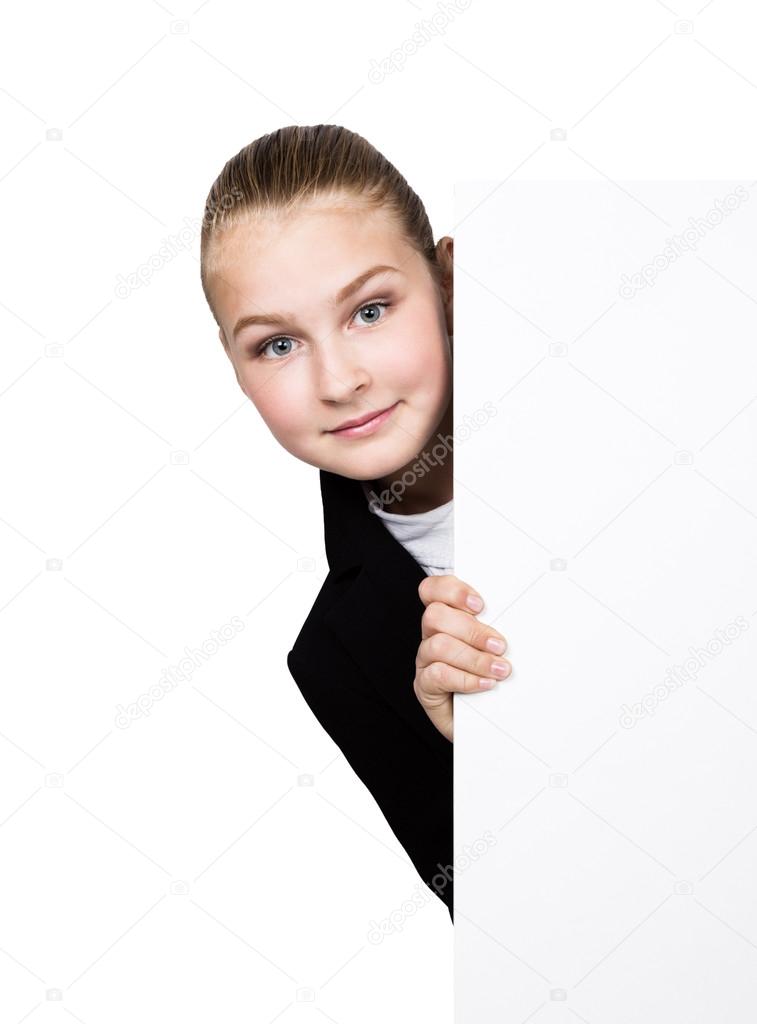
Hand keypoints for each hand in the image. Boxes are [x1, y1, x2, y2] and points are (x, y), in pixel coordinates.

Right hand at [414, 575, 511, 741]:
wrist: (486, 721)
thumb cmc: (493, 680)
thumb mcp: (498, 648)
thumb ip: (498, 628)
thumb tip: (518, 619)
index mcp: (447, 618)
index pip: (433, 590)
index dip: (452, 591)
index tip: (480, 604)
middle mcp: (432, 636)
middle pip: (435, 615)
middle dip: (472, 629)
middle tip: (500, 645)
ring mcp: (426, 661)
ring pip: (438, 645)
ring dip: (474, 657)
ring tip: (499, 670)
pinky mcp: (425, 686)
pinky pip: (437, 675)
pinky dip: (465, 679)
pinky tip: (485, 684)